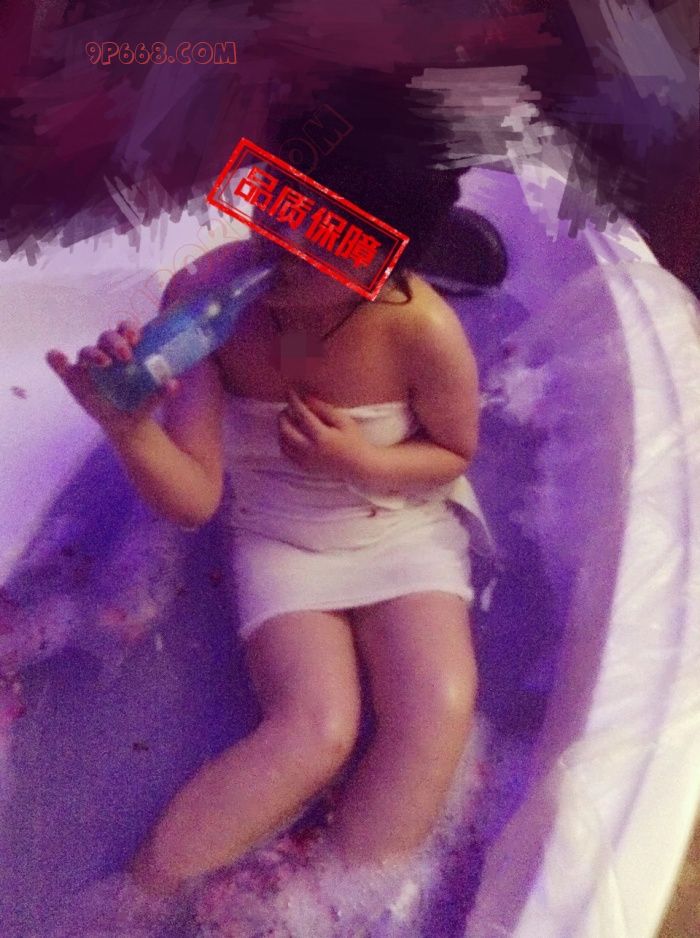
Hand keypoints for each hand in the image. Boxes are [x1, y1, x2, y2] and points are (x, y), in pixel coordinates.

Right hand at [46, 318, 178, 437]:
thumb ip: (161, 392)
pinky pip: (62, 366)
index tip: (137, 337)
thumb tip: (174, 383)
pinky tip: (57, 356)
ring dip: (95, 353)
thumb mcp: (152, 400)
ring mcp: (89, 366)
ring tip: (105, 362)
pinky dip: (56, 360)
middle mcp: (106, 353)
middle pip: (107, 337)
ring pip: (88, 350)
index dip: (128, 328)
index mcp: (126, 350)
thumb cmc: (139, 403)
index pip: (125, 330)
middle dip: (116, 342)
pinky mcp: (74, 379)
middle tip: (126, 355)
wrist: (127, 424)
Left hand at [278, 388, 375, 482]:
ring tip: (289, 420)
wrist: (358, 466)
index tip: (290, 391)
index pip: (302, 414)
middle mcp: (310, 450)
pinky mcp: (304, 467)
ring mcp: (305, 460)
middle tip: (288, 408)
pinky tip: (291, 435)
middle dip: (283, 415)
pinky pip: (286, 453)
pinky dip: (284, 441)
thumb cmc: (354, 440)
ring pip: (282, 442)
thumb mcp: (343, 421)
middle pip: (285, 429)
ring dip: (282, 428)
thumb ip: (324, 409)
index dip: (294, 401)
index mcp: (321, 436)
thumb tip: (306, 398)